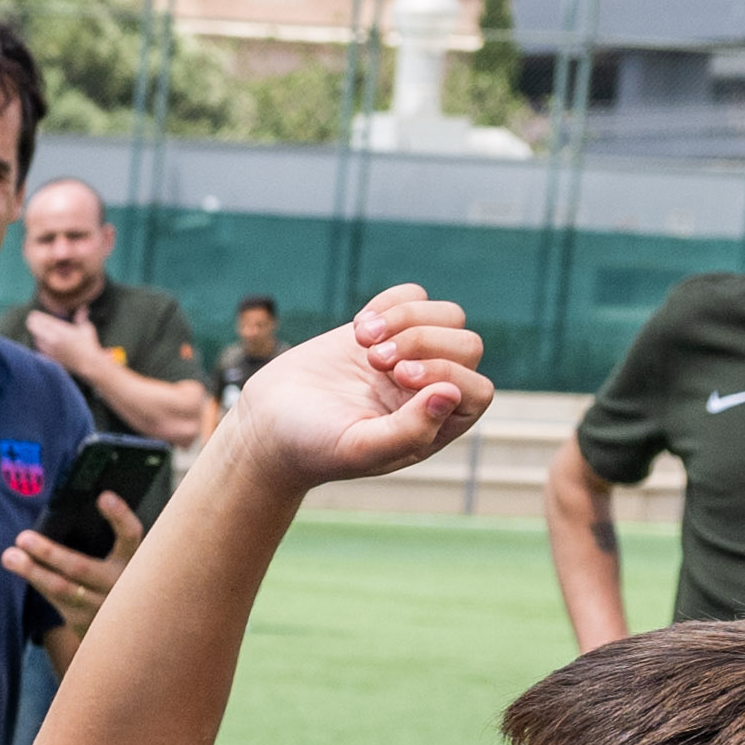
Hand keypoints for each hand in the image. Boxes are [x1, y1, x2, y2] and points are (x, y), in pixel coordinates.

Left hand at [3, 491, 143, 638]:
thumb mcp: (116, 559)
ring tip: (10, 556)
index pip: (131, 535)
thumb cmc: (111, 578)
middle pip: (81, 568)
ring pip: (62, 588)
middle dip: (49, 553)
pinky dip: (37, 581)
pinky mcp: (85, 622)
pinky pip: (55, 599)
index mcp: (132, 560)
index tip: (103, 496)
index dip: (120, 516)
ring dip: (32, 571)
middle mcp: (120, 584)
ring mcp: (101, 607)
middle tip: (23, 537)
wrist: (122, 624)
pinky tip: (21, 568)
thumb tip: (58, 515)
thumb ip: (100, 541)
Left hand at [26, 306, 98, 368]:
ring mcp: (50, 350)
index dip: (36, 317)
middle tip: (30, 320)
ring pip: (36, 339)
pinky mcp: (50, 358)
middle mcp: (53, 340)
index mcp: (61, 330)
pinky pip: (39, 350)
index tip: (33, 314)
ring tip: (37, 330)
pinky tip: (40, 342)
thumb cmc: (88, 345)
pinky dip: (39, 345)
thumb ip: (81, 317)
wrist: (88, 364)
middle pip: (35, 329)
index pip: (43, 321)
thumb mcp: (86, 329)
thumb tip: (83, 307)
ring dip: (35, 334)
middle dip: (32, 323)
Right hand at [229, 287, 490, 487]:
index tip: (398, 377)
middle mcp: (431, 389)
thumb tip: (450, 393)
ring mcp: (410, 355)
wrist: (268, 424)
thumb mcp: (359, 448)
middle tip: (375, 360)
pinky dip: (390, 302)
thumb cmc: (313, 445)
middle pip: (466, 344)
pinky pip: (414, 296)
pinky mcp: (384, 330)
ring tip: (363, 341)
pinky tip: (358, 328)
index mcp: (436, 425)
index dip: (444, 372)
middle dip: (422, 341)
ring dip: (406, 319)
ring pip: (446, 315)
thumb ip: (410, 430)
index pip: (476, 389)